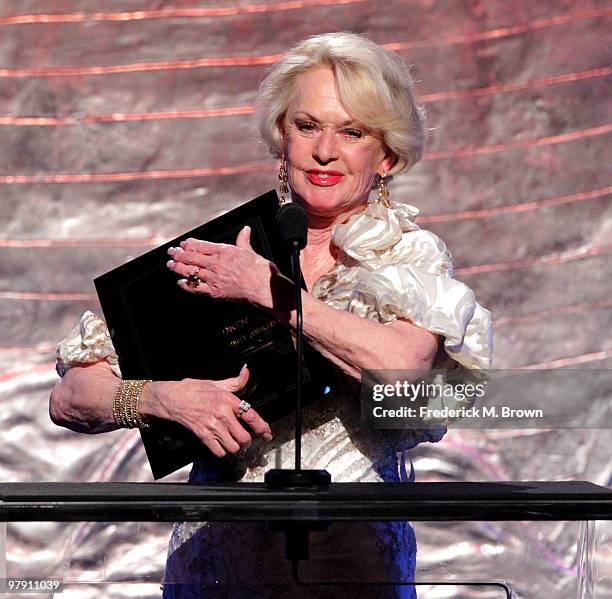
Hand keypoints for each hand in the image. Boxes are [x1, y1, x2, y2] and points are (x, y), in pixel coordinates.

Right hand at [141, 365, 272, 457]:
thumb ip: (235, 381)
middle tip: (245, 438)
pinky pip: (219, 451)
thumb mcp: (216, 383)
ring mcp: (213, 427)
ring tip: (233, 441)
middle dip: (247, 440)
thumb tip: (246, 371)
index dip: (262, 427)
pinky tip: (221, 444)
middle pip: (244, 437)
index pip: (251, 416)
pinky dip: (222, 451)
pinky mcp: (203, 436)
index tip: (267, 433)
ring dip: (235, 446)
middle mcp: (223, 415)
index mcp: (228, 400)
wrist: (172, 398)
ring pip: (233, 447)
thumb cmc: (193, 389)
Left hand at [166, 227, 285, 310]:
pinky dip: (186, 285)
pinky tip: (181, 283)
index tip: (182, 244)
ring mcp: (213, 278)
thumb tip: (245, 230)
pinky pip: (196, 288)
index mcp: (223, 251)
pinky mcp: (214, 292)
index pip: (200, 245)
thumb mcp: (249, 251)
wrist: (263, 286)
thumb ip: (243, 240)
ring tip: (171, 265)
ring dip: (178, 267)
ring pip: (190, 271)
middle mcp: (215, 263)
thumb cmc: (259, 269)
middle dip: (178, 254)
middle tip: (171, 252)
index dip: (188, 244)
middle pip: (191, 257)